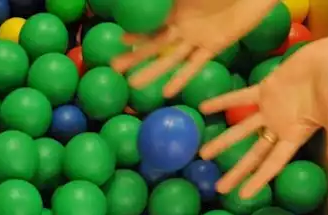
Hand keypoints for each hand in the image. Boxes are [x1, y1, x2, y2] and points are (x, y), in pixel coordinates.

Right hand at [112, 0, 277, 96]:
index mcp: (176, 9)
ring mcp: (197, 37)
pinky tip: (167, 92)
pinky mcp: (214, 46)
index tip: (118, 40)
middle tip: (114, 68)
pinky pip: (195, 65)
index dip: (135, 34)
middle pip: (154, 45)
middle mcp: (183, 26)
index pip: (150, 25)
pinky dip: (181, 78)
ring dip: (151, 71)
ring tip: (133, 84)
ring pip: (169, 58)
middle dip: (134, 56)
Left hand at [199, 41, 327, 196]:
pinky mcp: (265, 89)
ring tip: (204, 154)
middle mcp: (279, 127)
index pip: (273, 163)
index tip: (243, 196)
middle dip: (237, 171)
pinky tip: (204, 108)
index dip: (258, 179)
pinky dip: (223, 102)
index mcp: (294, 136)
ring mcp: (270, 109)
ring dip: (223, 141)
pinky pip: (240, 98)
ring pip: (242, 129)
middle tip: (219, 188)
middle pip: (254, 154)